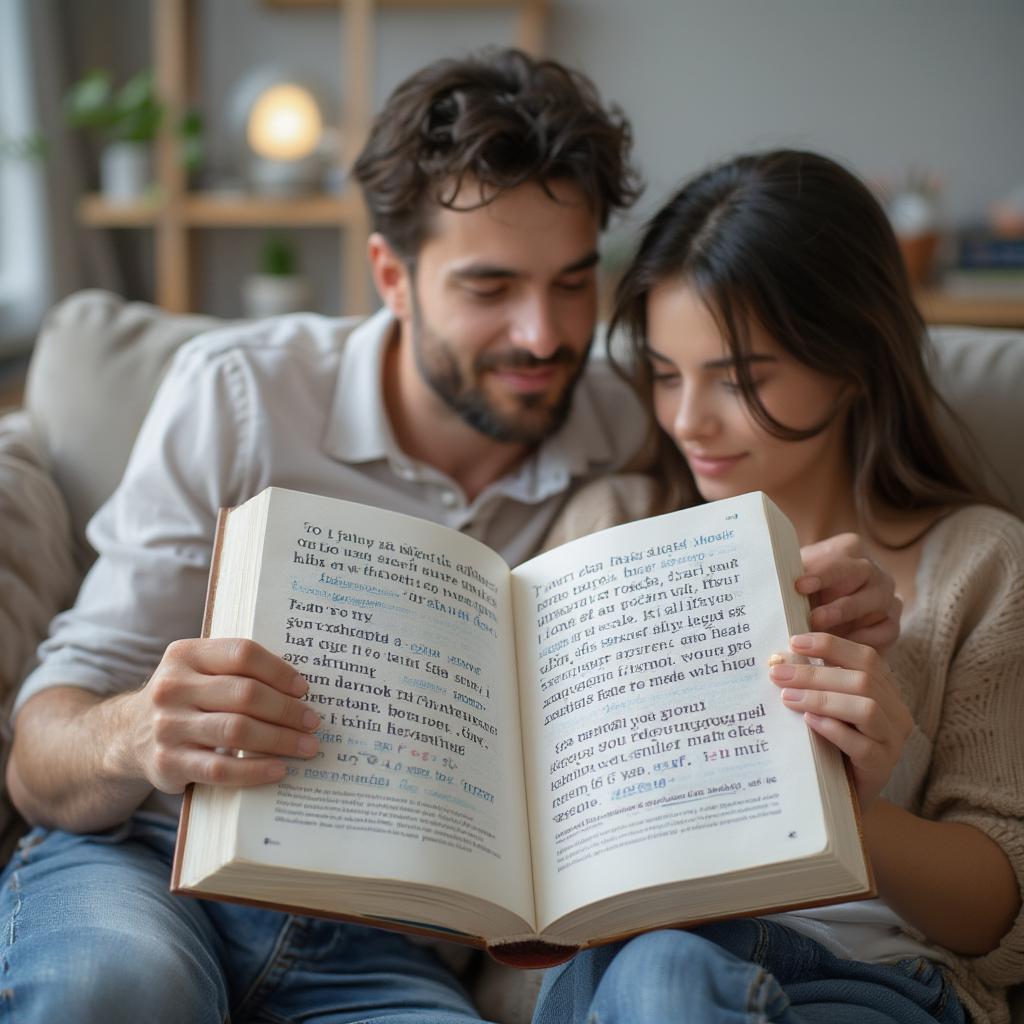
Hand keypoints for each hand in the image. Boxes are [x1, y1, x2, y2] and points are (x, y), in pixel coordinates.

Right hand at [122, 637, 320, 792]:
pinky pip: (220, 769)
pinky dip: (255, 770)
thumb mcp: (199, 671)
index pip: (242, 653)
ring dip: (280, 740)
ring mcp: (167, 726)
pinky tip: (279, 769)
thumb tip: (300, 688)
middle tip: (313, 722)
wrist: (128, 735)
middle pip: (245, 694)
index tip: (303, 689)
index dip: (279, 670)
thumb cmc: (185, 698)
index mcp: (185, 655)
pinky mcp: (167, 763)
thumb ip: (237, 670)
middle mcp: (172, 687)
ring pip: (237, 731)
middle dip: (286, 710)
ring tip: (306, 746)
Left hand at [770, 632, 912, 808]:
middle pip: (862, 680)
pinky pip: (862, 746)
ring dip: (822, 698)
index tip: (794, 642)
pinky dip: (833, 729)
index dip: (831, 645)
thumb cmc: (830, 743)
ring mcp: (892, 741)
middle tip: (778, 673)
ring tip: (787, 697)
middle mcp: (896, 712)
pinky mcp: (882, 768)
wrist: (840, 796)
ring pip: (866, 708)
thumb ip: (815, 682)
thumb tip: (779, 658)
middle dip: (815, 673)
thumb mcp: (825, 707)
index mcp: (886, 690)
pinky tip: (808, 722)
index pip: (866, 657)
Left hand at [797, 533, 901, 650]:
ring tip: (822, 636)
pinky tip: (842, 650)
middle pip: (864, 577)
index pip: (837, 559)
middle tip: (813, 619)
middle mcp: (874, 570)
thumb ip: (788, 580)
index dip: (819, 574)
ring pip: (878, 604)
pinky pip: (887, 631)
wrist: (821, 617)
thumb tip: (770, 586)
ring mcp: (887, 597)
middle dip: (837, 601)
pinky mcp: (892, 624)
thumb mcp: (794, 582)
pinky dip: (865, 640)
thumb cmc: (802, 593)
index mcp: (849, 549)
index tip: (799, 586)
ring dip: (849, 621)